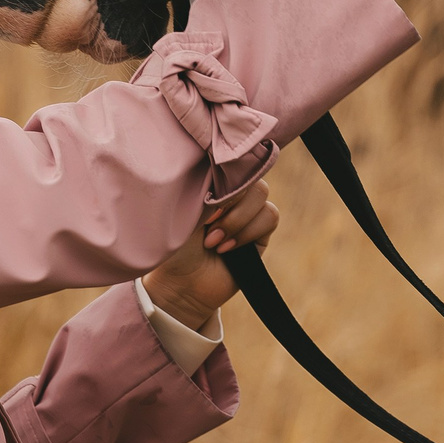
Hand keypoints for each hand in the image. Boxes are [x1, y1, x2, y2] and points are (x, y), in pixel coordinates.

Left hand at [141, 180, 279, 332]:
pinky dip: (248, 232)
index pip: (231, 158)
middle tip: (207, 223)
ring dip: (237, 219)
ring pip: (261, 194)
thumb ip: (208, 185)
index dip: (224, 174)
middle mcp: (231, 192)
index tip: (206, 196)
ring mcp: (247, 211)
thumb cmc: (174, 246)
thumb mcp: (184, 209)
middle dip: (229, 201)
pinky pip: (269, 216)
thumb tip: (230, 168)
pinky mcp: (260, 233)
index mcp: (211, 180)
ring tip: (212, 241)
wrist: (181, 284)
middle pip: (250, 172)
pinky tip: (227, 248)